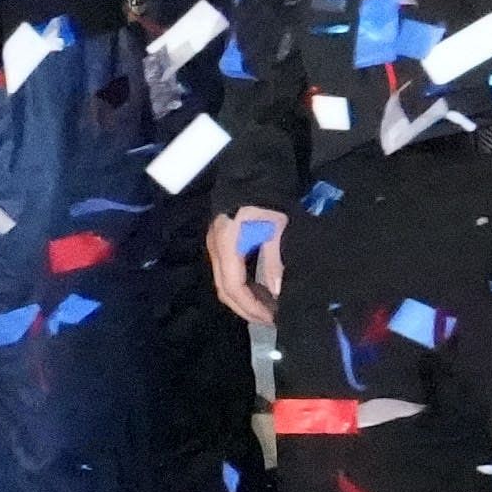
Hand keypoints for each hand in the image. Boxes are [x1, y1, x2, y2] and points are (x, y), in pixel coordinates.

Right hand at [206, 203, 283, 329]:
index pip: (234, 287)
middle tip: (270, 319)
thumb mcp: (276, 231)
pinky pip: (227, 273)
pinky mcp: (221, 242)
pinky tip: (259, 289)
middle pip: (225, 290)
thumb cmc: (266, 202)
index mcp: (227, 248)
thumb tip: (276, 293)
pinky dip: (242, 286)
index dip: (252, 307)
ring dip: (244, 299)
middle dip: (247, 308)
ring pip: (224, 283)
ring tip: (267, 307)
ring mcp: (215, 246)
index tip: (272, 318)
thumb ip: (273, 263)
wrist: (252, 173)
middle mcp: (216, 250)